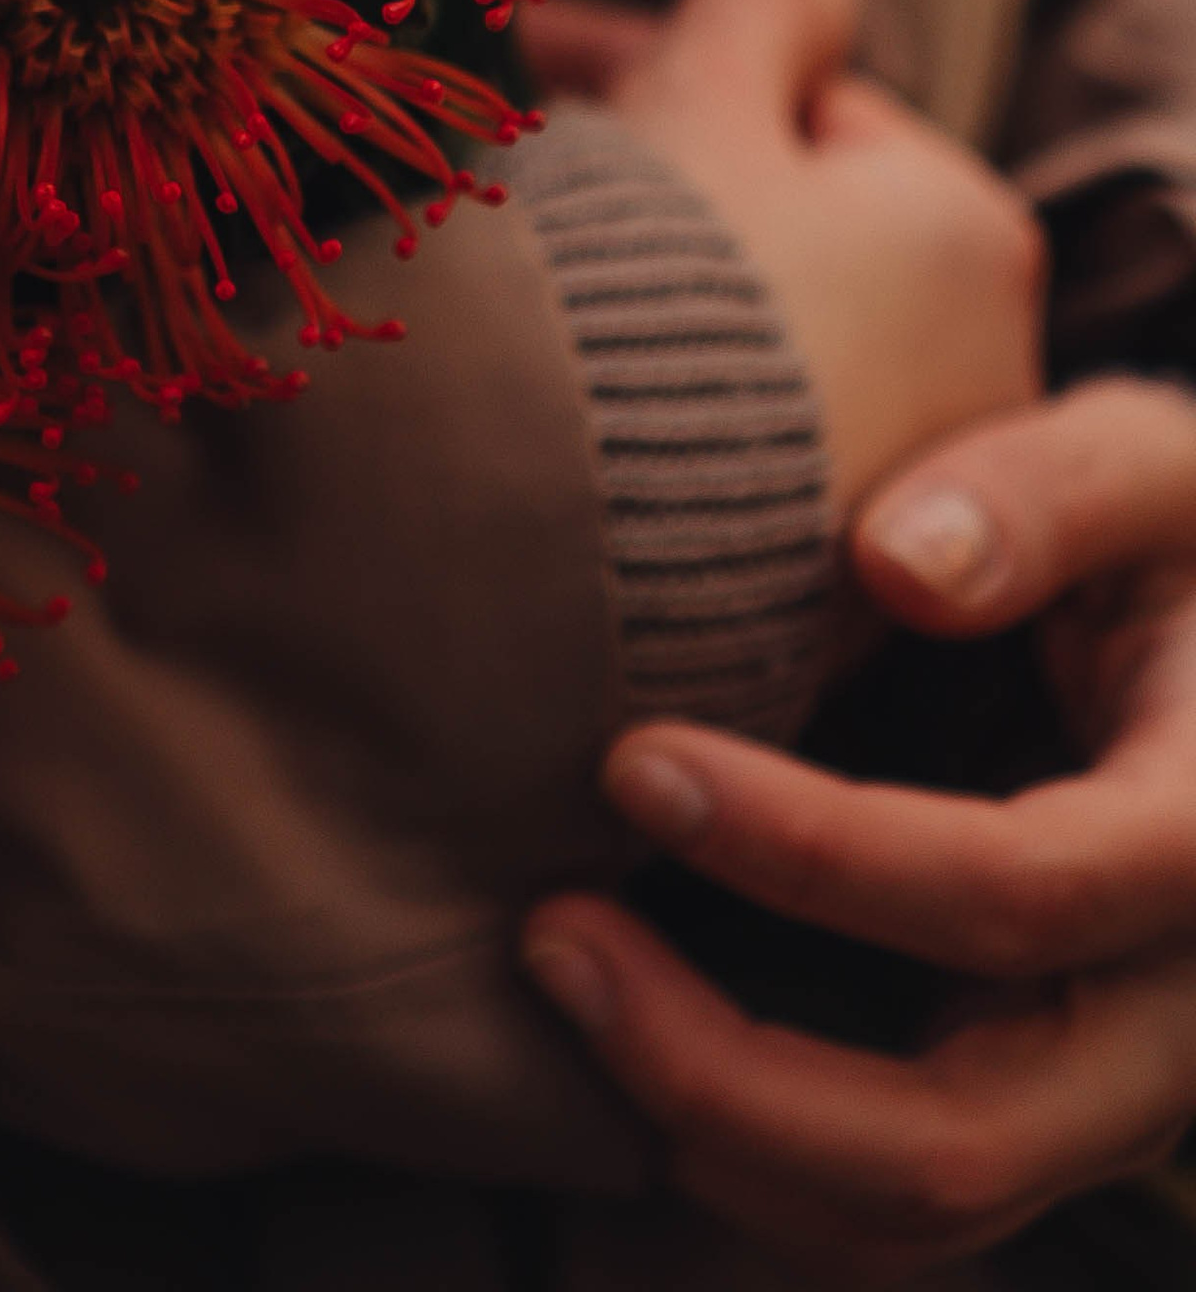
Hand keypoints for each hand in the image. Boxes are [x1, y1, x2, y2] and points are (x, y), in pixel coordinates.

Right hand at [523, 0, 1045, 520]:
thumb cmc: (648, 274)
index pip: (812, 110)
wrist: (564, 515)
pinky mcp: (812, 594)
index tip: (541, 64)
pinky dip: (658, 401)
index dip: (671, 71)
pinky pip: (730, 451)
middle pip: (797, 230)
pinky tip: (554, 388)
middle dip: (669, 182)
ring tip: (522, 272)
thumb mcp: (698, 92)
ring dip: (658, 290)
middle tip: (527, 159)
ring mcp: (902, 495)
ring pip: (763, 341)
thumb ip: (764, 4)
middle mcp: (977, 373)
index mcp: (967, 232)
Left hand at [525, 380, 1195, 1278]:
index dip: (814, 850)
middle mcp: (1174, 1013)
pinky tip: (623, 1037)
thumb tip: (899, 563)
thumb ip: (1044, 495)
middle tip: (550, 932)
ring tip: (562, 976)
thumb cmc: (1168, 542)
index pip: (1014, 893)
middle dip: (725, 1068)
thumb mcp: (1147, 470)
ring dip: (712, 1136)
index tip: (636, 757)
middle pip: (959, 1136)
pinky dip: (746, 1167)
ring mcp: (1109, 1092)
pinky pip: (889, 1212)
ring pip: (913, 1214)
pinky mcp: (1036, 1112)